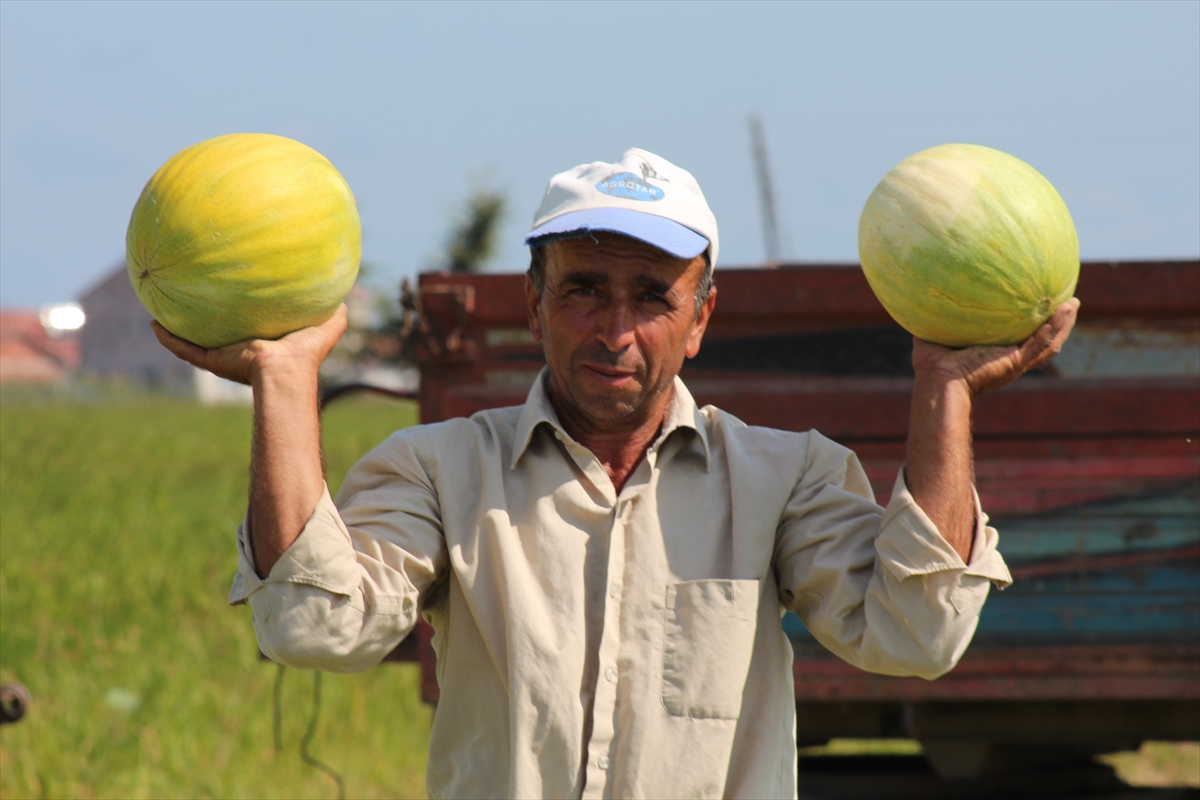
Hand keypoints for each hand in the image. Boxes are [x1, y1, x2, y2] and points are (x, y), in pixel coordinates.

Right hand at [150, 305, 348, 385]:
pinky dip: (168, 339)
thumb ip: (337, 311)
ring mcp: (223, 357)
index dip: (239, 314)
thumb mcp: (326, 326)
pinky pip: (183, 348)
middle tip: (189, 297)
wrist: (287, 372)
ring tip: (157, 310)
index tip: (230, 297)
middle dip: (202, 320)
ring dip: (175, 329)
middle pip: (215, 333)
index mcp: (262, 344)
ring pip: (192, 342)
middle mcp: (239, 350)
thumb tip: (349, 293)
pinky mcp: (212, 361)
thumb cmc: (306, 353)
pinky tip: (153, 325)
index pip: (247, 327)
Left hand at [911, 299, 1079, 397]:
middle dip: (1054, 325)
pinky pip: (1043, 342)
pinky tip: (1066, 308)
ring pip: (1049, 343)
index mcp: (993, 355)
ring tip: (1073, 303)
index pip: (1016, 340)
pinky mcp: (1016, 361)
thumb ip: (935, 315)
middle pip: (1040, 342)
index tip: (1034, 308)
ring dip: (1063, 324)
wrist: (940, 382)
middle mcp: (1007, 359)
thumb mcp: (934, 334)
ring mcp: (1014, 362)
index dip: (1027, 326)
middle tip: (1065, 304)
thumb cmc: (932, 364)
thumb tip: (923, 292)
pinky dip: (1057, 326)